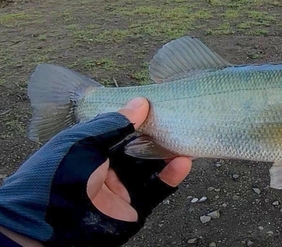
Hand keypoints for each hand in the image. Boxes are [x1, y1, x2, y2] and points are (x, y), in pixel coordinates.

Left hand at [0, 98, 191, 246]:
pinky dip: (172, 176)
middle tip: (180, 120)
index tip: (161, 104)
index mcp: (91, 148)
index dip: (140, 118)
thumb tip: (141, 102)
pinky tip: (184, 162)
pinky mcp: (135, 207)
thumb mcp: (83, 141)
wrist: (48, 224)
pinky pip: (157, 189)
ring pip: (153, 167)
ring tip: (188, 138)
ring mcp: (122, 188)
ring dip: (170, 154)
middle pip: (140, 147)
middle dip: (160, 135)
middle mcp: (108, 167)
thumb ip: (114, 124)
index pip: (121, 129)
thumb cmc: (59, 174)